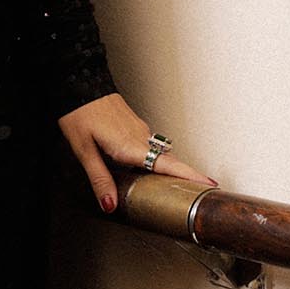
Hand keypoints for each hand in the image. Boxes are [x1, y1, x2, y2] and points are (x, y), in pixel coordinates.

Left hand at [57, 91, 216, 214]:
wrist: (79, 85)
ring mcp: (139, 129)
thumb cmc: (80, 114)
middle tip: (200, 190)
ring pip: (161, 153)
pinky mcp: (134, 124)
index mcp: (131, 146)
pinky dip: (156, 158)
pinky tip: (146, 165)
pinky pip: (151, 145)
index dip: (191, 176)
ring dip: (171, 168)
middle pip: (171, 161)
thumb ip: (100, 180)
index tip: (210, 184)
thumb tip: (109, 203)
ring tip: (177, 184)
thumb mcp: (84, 151)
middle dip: (188, 176)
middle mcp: (140, 137)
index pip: (168, 166)